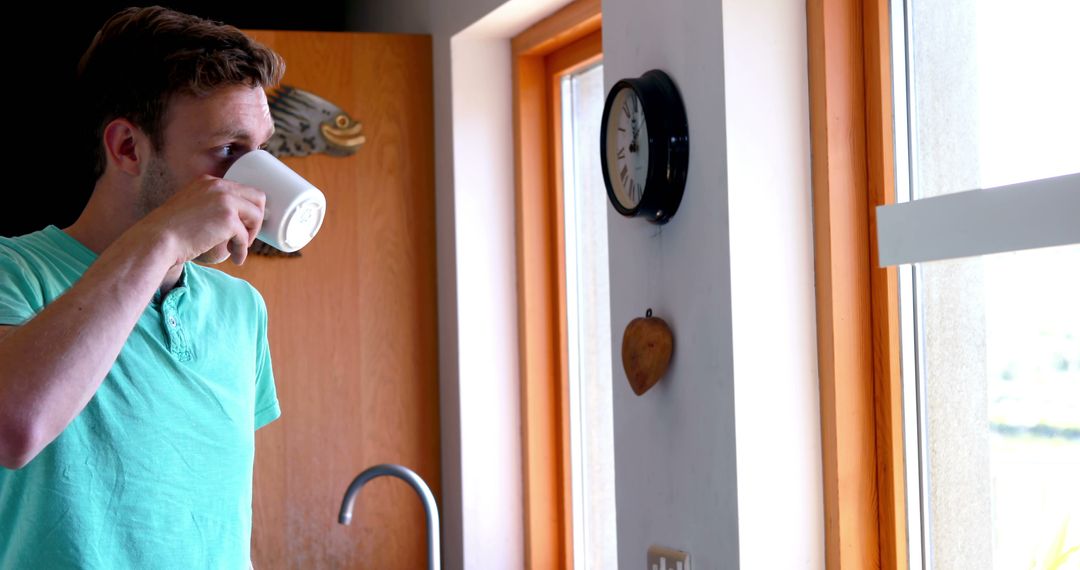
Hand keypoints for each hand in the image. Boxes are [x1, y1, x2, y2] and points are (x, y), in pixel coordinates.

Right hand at [133, 175, 265, 266]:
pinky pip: (245, 236)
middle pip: (258, 198)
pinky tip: (236, 259)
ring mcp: (225, 200)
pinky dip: (242, 250)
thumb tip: (238, 221)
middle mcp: (219, 186)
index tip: (242, 226)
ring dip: (251, 235)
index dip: (247, 210)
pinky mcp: (228, 218)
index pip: (242, 190)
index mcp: (209, 182)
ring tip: (238, 248)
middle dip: (256, 219)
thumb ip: (211, 207)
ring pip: (257, 216)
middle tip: (245, 237)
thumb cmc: (170, 232)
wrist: (156, 240)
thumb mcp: (191, 209)